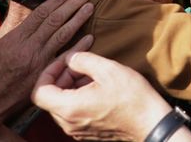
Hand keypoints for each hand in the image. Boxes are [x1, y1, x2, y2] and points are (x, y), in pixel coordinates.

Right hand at [0, 0, 94, 119]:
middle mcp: (29, 48)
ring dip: (77, 20)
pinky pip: (66, 59)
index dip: (56, 1)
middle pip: (54, 21)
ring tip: (89, 7)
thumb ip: (14, 28)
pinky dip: (79, 47)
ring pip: (62, 36)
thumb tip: (23, 8)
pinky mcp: (45, 76)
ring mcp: (39, 62)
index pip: (40, 14)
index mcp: (16, 38)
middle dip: (71, 5)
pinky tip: (90, 37)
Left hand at [32, 52, 173, 141]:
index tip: (63, 61)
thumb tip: (70, 57)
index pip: (39, 92)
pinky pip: (72, 112)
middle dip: (61, 77)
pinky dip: (78, 96)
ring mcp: (77, 130)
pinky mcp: (86, 132)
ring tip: (91, 73)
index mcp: (69, 108)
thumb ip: (82, 60)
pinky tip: (97, 86)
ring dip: (70, 86)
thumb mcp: (107, 69)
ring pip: (61, 104)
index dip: (47, 72)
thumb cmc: (132, 98)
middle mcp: (68, 123)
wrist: (152, 124)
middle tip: (80, 64)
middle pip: (50, 98)